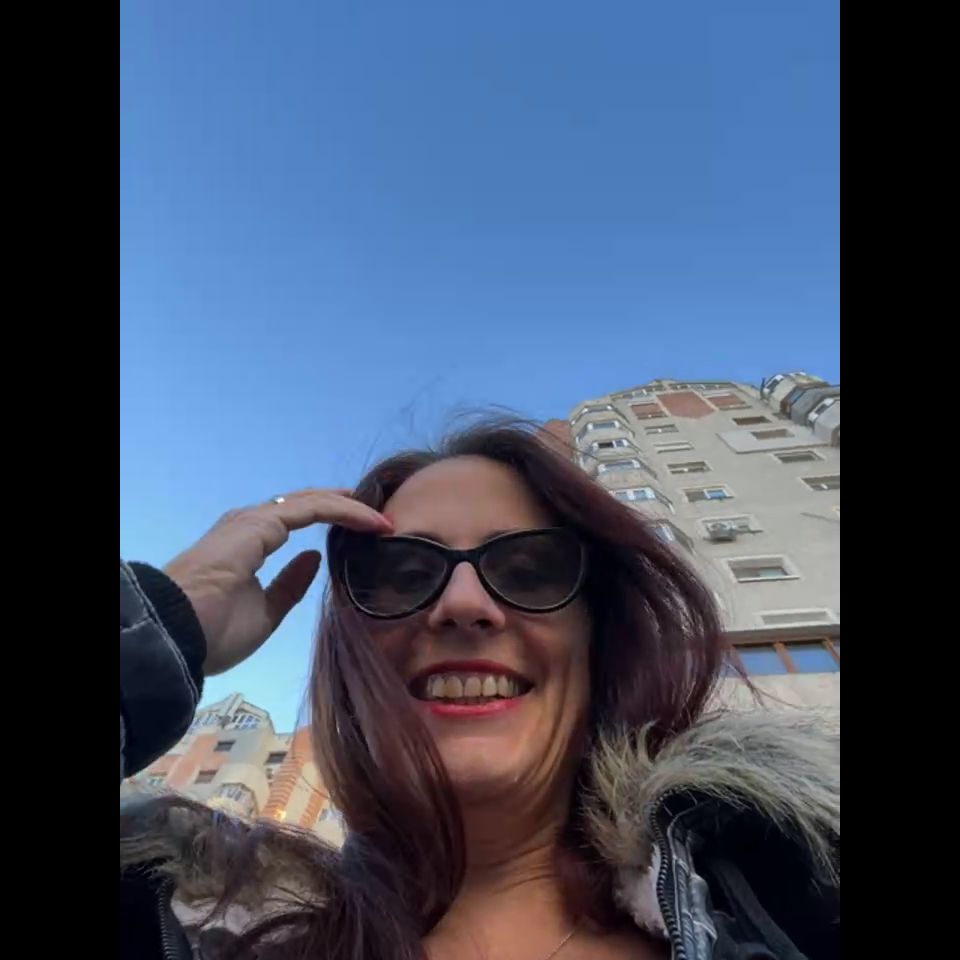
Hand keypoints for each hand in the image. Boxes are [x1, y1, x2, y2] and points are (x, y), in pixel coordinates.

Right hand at [163, 489, 391, 675]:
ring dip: (350, 509)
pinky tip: (371, 522)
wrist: (180, 633)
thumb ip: (290, 585)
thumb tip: (314, 560)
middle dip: (344, 508)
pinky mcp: (263, 522)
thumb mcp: (265, 612)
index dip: (330, 520)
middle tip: (379, 518)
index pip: (295, 520)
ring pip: (313, 502)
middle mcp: (250, 523)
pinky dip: (346, 512)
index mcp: (247, 542)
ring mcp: (255, 520)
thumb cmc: (215, 631)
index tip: (364, 532)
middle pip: (307, 505)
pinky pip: (314, 509)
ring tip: (382, 519)